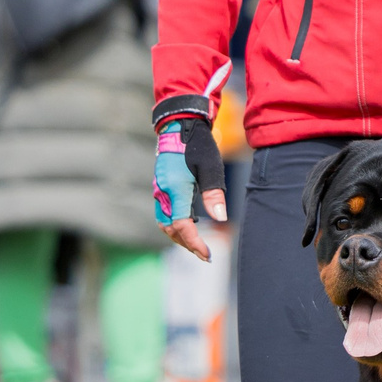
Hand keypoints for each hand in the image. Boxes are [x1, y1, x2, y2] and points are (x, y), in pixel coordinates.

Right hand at [154, 113, 227, 261]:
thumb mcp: (211, 168)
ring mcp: (160, 191)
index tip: (208, 255)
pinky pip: (164, 214)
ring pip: (165, 223)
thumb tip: (221, 218)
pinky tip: (192, 223)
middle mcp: (163, 194)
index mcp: (175, 190)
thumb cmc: (198, 145)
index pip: (182, 226)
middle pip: (171, 229)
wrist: (180, 126)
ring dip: (180, 236)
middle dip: (187, 244)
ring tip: (197, 244)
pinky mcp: (161, 188)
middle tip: (205, 254)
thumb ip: (214, 194)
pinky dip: (176, 224)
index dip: (194, 243)